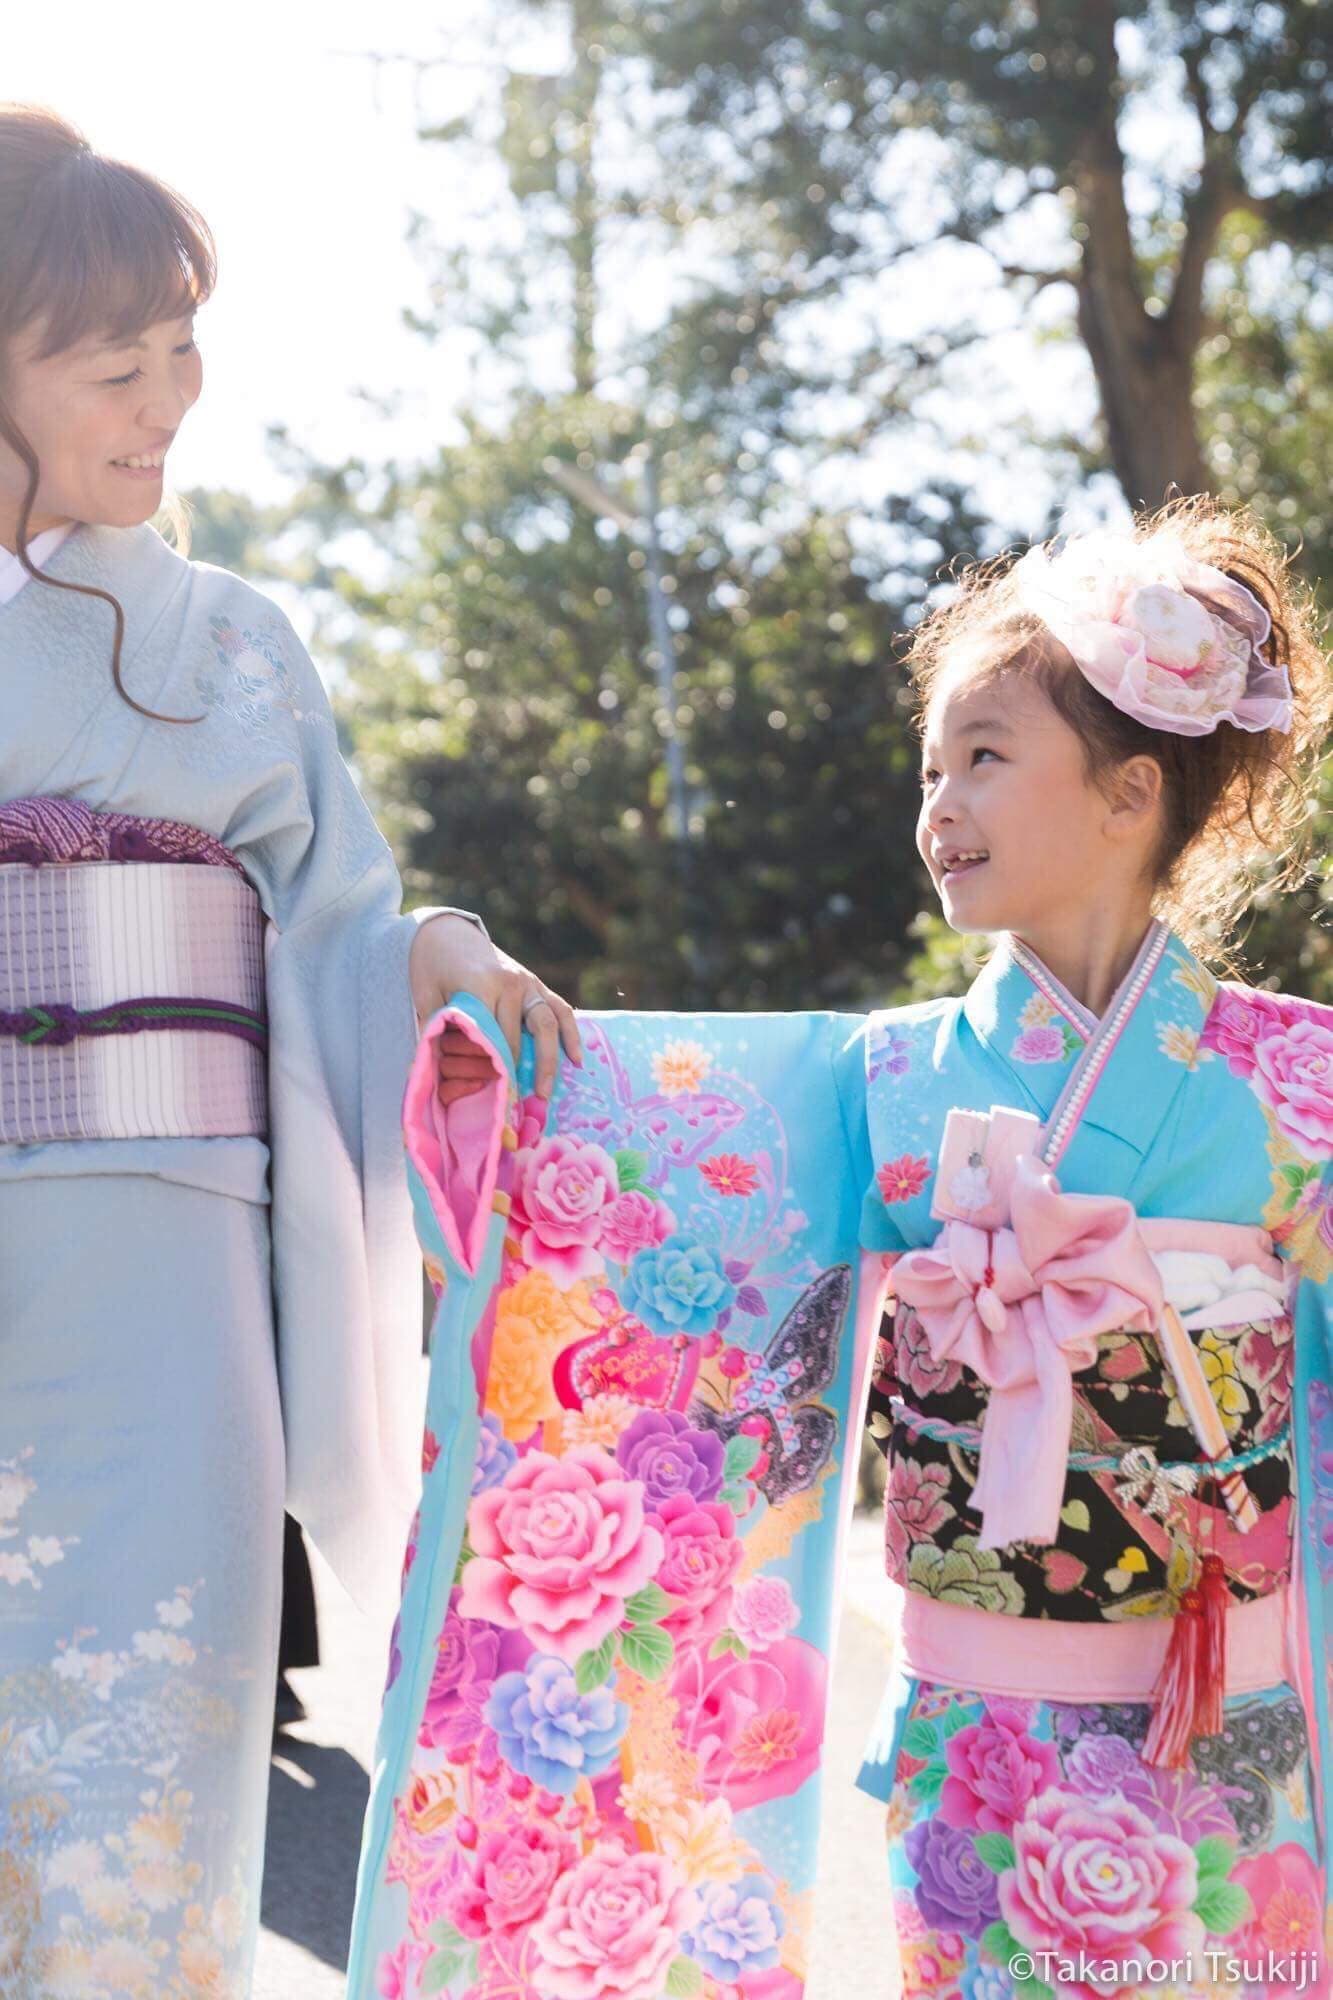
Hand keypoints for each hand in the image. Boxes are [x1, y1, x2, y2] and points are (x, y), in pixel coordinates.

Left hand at [408, 914, 581, 1101]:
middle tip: (515, 1105)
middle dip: (517, 1073)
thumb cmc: (432, 969)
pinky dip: (571, 1034)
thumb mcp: (427, 997)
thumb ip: (436, 1030)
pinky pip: (561, 1010)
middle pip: (518, 1037)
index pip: (491, 1037)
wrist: (446, 933)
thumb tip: (435, 1071)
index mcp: (481, 985)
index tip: (492, 1097)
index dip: (492, 1068)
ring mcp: (528, 982)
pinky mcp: (537, 984)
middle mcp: (510, 983)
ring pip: (547, 1025)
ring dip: (549, 1060)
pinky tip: (577, 1059)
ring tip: (546, 1091)